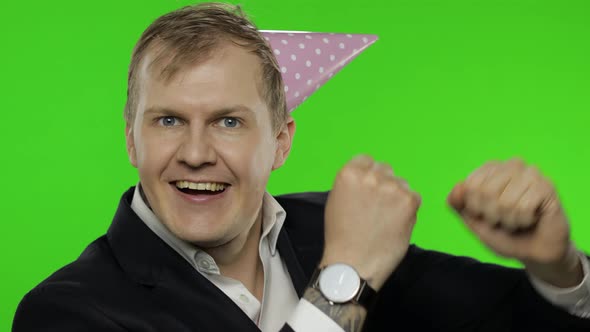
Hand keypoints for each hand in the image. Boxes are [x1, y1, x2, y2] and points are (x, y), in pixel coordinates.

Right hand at [321, 155, 421, 290]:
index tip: (368, 190)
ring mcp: (392, 187)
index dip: (367, 175)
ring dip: (397, 195)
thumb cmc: (342, 236)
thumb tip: (369, 176)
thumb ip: (353, 183)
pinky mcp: (409, 200)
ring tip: (386, 218)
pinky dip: (408, 208)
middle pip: (385, 168)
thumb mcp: (336, 200)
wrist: (353, 264)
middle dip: (383, 183)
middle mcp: (371, 175)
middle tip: (378, 207)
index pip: (366, 159)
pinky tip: (395, 223)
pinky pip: (413, 197)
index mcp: (349, 173)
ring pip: (401, 183)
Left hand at [447, 158, 582, 286]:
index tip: (485, 214)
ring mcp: (531, 173)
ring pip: (505, 201)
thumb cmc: (503, 233)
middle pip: (486, 192)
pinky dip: (523, 221)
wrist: (533, 252)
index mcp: (491, 168)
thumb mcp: (473, 220)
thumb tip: (457, 188)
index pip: (469, 185)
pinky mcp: (547, 186)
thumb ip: (459, 204)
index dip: (474, 208)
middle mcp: (511, 165)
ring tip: (517, 220)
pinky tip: (531, 219)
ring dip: (509, 220)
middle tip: (503, 219)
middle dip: (491, 215)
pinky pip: (524, 207)